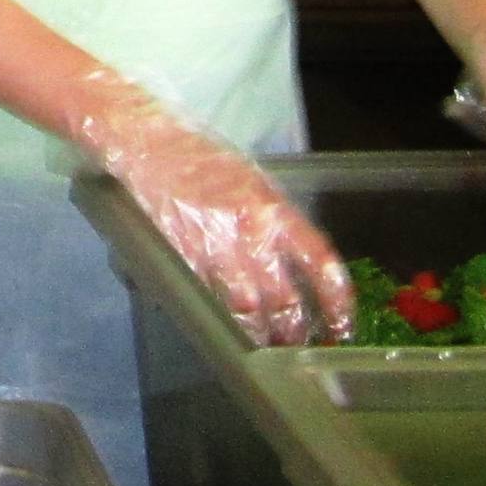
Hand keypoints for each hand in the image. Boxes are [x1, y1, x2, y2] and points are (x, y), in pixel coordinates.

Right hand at [78, 83, 352, 346]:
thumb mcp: (250, 181)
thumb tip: (289, 264)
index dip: (336, 303)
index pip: (320, 263)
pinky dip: (207, 313)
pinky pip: (201, 298)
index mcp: (273, 209)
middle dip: (293, 331)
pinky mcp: (179, 258)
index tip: (341, 326)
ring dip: (256, 334)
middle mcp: (249, 232)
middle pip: (284, 299)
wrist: (144, 139)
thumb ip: (271, 222)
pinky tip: (212, 320)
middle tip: (295, 346)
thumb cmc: (197, 156)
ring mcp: (212, 248)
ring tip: (260, 345)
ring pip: (245, 310)